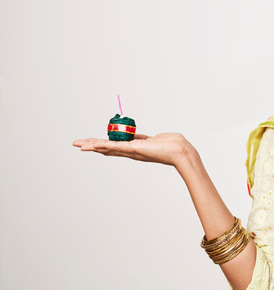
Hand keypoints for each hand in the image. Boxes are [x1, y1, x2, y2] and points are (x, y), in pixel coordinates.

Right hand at [73, 133, 195, 167]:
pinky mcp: (134, 149)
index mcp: (136, 148)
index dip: (102, 144)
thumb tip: (150, 137)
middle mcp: (131, 151)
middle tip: (76, 144)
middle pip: (107, 148)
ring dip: (92, 146)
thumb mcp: (158, 139)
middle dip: (91, 146)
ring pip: (107, 148)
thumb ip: (150, 139)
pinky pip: (115, 146)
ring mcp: (132, 151)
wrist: (181, 152)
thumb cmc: (174, 145)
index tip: (90, 142)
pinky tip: (92, 145)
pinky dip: (103, 145)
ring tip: (79, 145)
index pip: (115, 145)